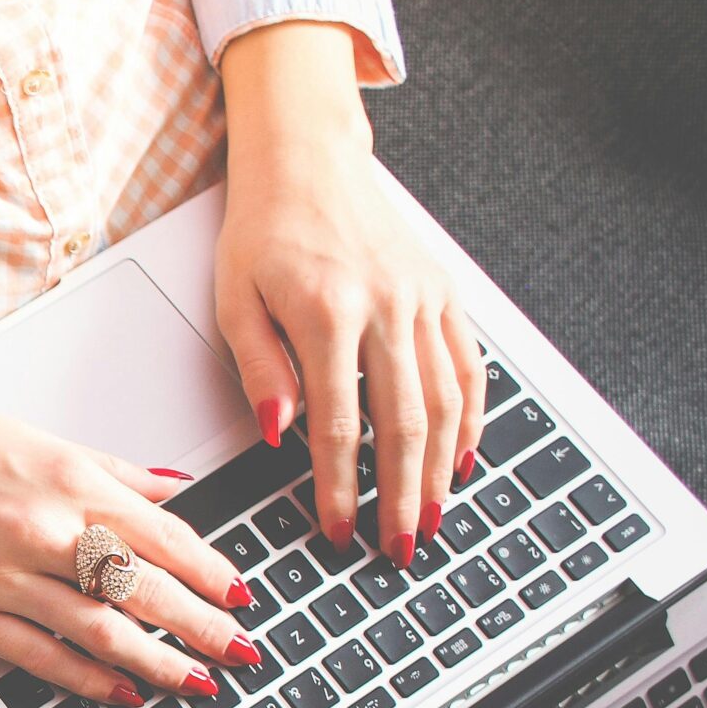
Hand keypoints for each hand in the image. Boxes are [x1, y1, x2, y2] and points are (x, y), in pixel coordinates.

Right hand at [0, 394, 259, 704]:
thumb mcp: (32, 438)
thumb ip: (108, 470)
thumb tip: (170, 490)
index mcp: (66, 481)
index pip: (163, 536)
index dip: (212, 572)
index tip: (242, 596)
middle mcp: (43, 530)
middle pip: (146, 590)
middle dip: (204, 627)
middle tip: (242, 652)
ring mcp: (4, 578)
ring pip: (102, 631)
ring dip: (159, 662)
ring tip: (197, 682)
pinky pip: (42, 656)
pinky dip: (89, 678)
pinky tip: (122, 691)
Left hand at [217, 23, 485, 566]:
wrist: (308, 160)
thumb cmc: (263, 230)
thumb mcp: (235, 299)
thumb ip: (260, 369)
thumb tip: (279, 434)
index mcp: (328, 314)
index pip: (339, 425)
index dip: (340, 487)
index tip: (337, 529)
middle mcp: (387, 307)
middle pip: (404, 424)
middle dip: (402, 495)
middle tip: (400, 547)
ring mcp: (423, 299)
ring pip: (446, 401)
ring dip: (441, 469)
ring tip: (432, 518)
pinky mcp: (444, 292)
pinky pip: (468, 365)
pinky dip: (471, 417)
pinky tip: (461, 458)